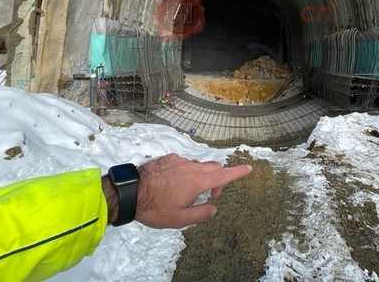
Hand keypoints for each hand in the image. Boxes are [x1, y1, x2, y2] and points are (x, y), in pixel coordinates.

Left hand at [134, 154, 251, 228]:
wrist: (130, 192)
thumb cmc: (155, 208)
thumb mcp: (180, 219)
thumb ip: (201, 213)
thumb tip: (213, 207)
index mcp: (197, 181)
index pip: (224, 175)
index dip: (238, 172)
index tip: (248, 168)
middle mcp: (190, 167)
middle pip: (213, 167)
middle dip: (217, 180)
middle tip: (208, 196)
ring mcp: (178, 160)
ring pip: (197, 165)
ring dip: (200, 177)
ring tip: (185, 193)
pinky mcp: (167, 158)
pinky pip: (183, 163)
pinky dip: (186, 172)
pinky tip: (173, 184)